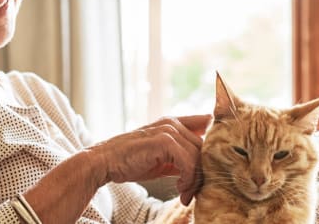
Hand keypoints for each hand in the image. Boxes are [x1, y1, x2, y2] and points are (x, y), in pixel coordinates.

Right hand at [87, 114, 211, 205]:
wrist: (105, 162)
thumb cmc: (130, 161)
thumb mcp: (161, 158)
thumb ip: (180, 158)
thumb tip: (201, 169)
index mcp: (173, 123)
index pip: (206, 123)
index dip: (214, 141)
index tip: (212, 165)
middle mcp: (172, 123)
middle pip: (205, 147)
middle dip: (202, 172)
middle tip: (192, 192)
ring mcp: (169, 131)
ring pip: (198, 156)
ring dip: (194, 180)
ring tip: (185, 194)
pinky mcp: (164, 142)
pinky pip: (188, 162)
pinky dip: (188, 180)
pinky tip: (180, 190)